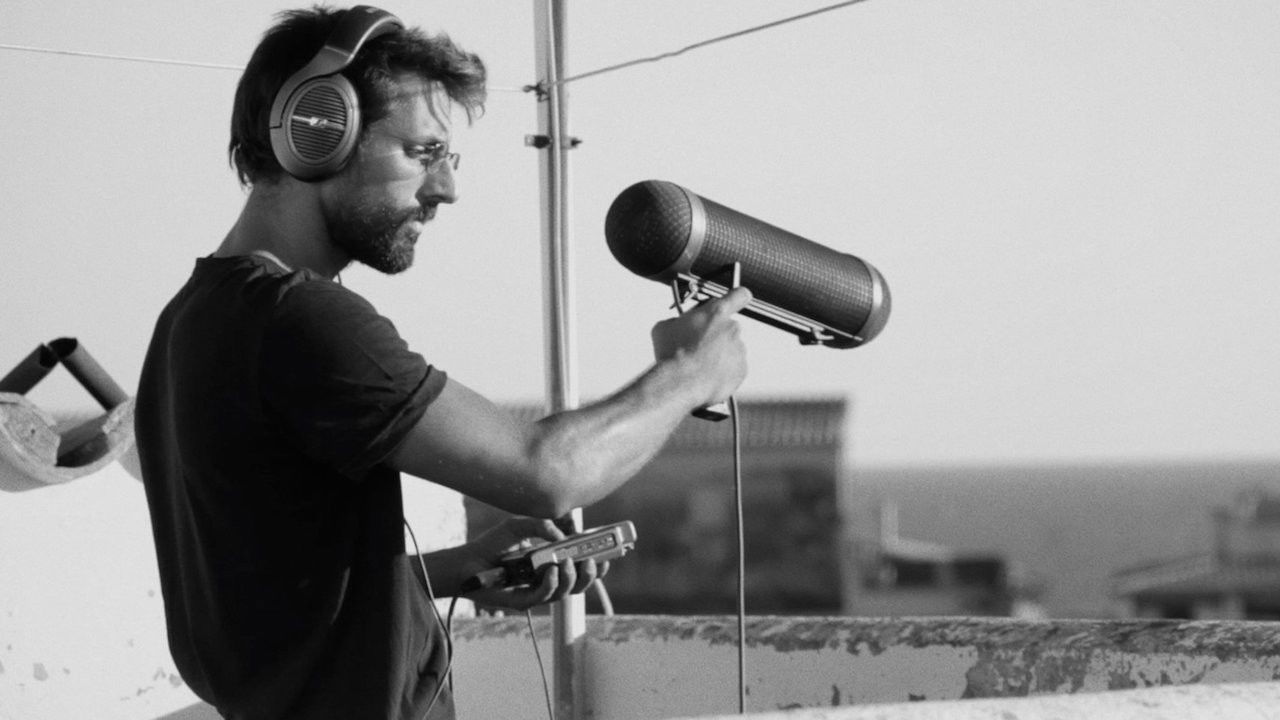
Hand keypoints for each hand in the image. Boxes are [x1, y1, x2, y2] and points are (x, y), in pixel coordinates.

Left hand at [459, 517, 606, 610]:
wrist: (466, 561)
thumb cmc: (492, 544)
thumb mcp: (520, 526)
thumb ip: (542, 526)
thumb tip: (563, 537)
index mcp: (551, 562)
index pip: (580, 568)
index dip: (596, 565)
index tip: (607, 556)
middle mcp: (547, 579)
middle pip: (578, 584)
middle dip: (590, 575)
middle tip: (592, 562)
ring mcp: (536, 592)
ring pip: (565, 593)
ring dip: (571, 579)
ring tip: (569, 563)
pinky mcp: (522, 601)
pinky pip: (543, 597)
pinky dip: (551, 584)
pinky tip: (552, 572)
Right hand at [651, 286, 751, 404]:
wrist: (682, 384)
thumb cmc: (673, 354)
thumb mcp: (663, 328)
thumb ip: (676, 321)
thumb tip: (676, 325)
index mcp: (716, 312)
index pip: (739, 295)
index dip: (737, 298)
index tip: (733, 302)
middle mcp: (733, 328)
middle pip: (728, 327)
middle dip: (716, 335)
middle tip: (697, 346)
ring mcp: (739, 350)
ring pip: (731, 350)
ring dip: (719, 355)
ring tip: (698, 366)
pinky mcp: (742, 371)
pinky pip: (734, 369)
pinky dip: (723, 372)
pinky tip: (706, 376)